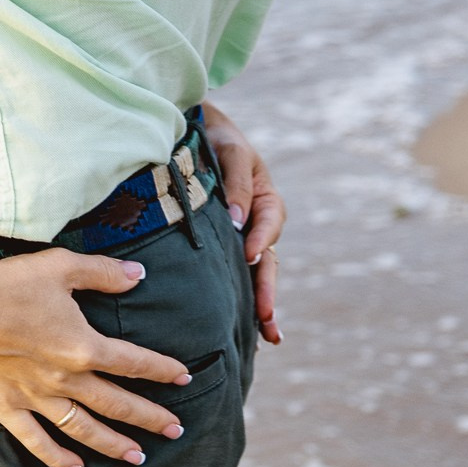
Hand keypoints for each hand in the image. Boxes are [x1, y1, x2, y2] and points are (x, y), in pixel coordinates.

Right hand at [0, 178, 190, 466]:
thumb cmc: (9, 283)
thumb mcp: (61, 267)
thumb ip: (103, 273)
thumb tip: (139, 274)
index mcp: (83, 346)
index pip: (133, 362)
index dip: (162, 369)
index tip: (184, 376)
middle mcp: (67, 378)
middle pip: (117, 403)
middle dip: (149, 417)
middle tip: (175, 430)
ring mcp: (37, 397)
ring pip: (84, 428)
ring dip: (113, 444)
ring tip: (137, 457)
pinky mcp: (8, 406)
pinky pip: (37, 439)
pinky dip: (57, 458)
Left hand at [200, 101, 284, 343]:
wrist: (199, 130)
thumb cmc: (219, 138)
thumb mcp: (232, 152)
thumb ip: (238, 183)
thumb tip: (238, 220)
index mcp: (266, 200)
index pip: (268, 224)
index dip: (260, 240)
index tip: (250, 256)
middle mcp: (259, 224)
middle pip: (267, 261)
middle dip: (267, 291)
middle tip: (266, 320)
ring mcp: (245, 237)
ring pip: (256, 274)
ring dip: (261, 304)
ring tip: (266, 336)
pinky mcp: (226, 245)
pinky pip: (236, 272)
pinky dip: (241, 297)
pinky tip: (244, 327)